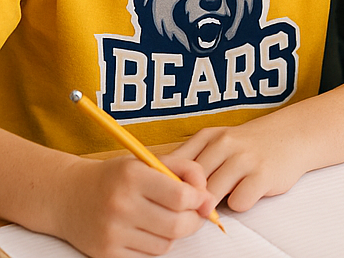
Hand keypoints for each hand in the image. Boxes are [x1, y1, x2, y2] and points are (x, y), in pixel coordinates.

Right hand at [57, 153, 210, 257]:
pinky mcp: (105, 254)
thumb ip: (185, 169)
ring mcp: (111, 233)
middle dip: (193, 221)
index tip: (202, 198)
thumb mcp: (149, 161)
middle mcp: (121, 205)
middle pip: (176, 225)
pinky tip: (148, 231)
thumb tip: (209, 197)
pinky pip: (146, 257)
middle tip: (193, 213)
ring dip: (173, 234)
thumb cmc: (118, 176)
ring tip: (166, 219)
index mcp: (133, 176)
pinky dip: (155, 246)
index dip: (199, 199)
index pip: (180, 197)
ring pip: (164, 245)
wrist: (69, 196)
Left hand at [170, 119, 310, 212]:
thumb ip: (193, 163)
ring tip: (228, 193)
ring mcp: (244, 158)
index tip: (174, 198)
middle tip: (202, 204)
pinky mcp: (263, 174)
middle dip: (192, 202)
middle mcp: (225, 143)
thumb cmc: (250, 146)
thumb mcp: (219, 143)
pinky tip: (249, 190)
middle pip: (190, 186)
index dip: (169, 189)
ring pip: (211, 196)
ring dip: (216, 204)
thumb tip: (162, 192)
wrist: (293, 134)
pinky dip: (241, 203)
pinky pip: (238, 203)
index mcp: (209, 136)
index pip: (173, 167)